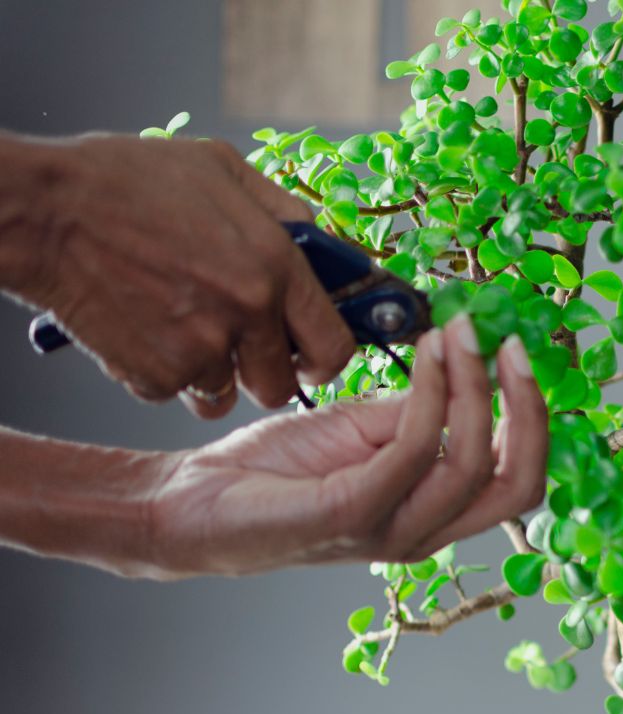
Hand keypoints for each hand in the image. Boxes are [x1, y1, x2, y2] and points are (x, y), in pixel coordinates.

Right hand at [0, 134, 353, 416]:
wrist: (46, 210)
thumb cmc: (125, 180)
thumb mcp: (222, 167)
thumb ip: (282, 210)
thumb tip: (323, 242)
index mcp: (276, 265)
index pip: (333, 346)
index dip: (324, 359)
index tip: (310, 357)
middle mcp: (247, 313)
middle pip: (280, 387)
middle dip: (262, 373)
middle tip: (238, 346)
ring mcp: (199, 349)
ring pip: (223, 395)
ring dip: (209, 373)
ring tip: (179, 328)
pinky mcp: (152, 373)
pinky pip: (173, 393)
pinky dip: (160, 372)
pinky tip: (142, 329)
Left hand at [142, 317, 546, 577]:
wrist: (190, 502)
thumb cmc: (273, 470)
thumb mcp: (358, 429)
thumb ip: (415, 413)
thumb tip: (459, 370)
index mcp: (434, 514)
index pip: (518, 478)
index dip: (532, 416)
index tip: (514, 349)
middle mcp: (425, 532)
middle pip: (519, 485)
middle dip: (527, 410)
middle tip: (509, 344)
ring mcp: (391, 530)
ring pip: (473, 464)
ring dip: (474, 388)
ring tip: (459, 333)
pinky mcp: (352, 514)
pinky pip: (415, 449)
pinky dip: (430, 395)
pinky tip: (425, 355)